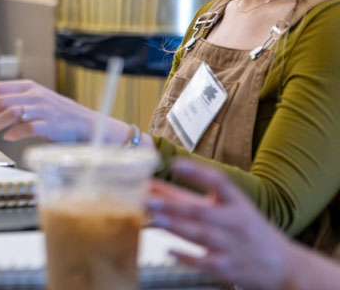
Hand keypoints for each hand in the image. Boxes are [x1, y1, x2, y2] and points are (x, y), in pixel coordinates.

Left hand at [0, 80, 126, 142]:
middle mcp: (34, 95)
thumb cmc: (58, 116)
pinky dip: (15, 132)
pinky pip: (28, 127)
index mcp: (28, 86)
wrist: (87, 125)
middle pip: (0, 100)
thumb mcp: (36, 101)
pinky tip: (7, 138)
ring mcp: (43, 109)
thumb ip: (15, 102)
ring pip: (10, 112)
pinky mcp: (51, 125)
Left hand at [148, 160, 296, 289]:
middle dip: (173, 205)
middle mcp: (235, 222)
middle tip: (147, 198)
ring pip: (199, 235)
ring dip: (174, 226)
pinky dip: (186, 257)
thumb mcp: (231, 209)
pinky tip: (168, 250)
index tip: (174, 163)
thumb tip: (153, 188)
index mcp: (237, 203)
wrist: (284, 267)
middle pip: (201, 211)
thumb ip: (193, 198)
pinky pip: (204, 262)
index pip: (219, 182)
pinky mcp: (227, 268)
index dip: (197, 172)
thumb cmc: (249, 231)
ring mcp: (231, 246)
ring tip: (152, 218)